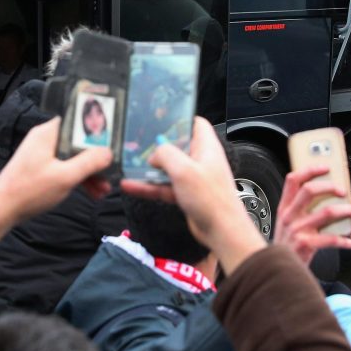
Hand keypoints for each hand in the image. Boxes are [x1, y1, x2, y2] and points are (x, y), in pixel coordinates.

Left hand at [0, 117, 113, 255]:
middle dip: (96, 159)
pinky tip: (93, 192)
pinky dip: (78, 178)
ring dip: (90, 173)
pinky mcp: (42, 168)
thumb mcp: (65, 177)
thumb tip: (109, 152)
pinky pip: (66, 168)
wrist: (2, 211)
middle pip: (78, 142)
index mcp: (48, 133)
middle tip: (112, 171)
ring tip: (104, 189)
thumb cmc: (29, 190)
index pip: (77, 121)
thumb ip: (89, 162)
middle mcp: (45, 139)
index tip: (114, 140)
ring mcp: (43, 154)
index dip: (97, 129)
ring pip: (74, 158)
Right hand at [120, 117, 266, 274]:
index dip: (179, 119)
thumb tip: (154, 153)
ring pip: (167, 167)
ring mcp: (193, 178)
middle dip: (158, 145)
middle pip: (177, 145)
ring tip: (129, 165)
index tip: (160, 119)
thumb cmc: (212, 201)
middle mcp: (200, 160)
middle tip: (139, 143)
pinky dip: (149, 185)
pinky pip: (163, 186)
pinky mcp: (186, 194)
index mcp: (206, 148)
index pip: (195, 124)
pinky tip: (131, 185)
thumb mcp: (184, 170)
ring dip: (149, 167)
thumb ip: (166, 154)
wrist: (221, 231)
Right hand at [273, 166, 350, 263]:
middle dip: (330, 187)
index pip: (293, 180)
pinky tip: (349, 242)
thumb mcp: (288, 222)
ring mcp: (296, 229)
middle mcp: (289, 216)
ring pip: (326, 212)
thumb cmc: (287, 244)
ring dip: (346, 211)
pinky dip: (343, 240)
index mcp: (285, 207)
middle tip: (343, 191)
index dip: (310, 170)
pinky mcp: (305, 244)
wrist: (277, 268)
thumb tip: (328, 195)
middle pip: (310, 190)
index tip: (325, 168)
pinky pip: (330, 239)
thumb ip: (302, 208)